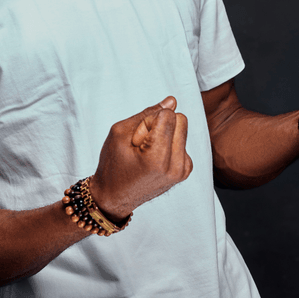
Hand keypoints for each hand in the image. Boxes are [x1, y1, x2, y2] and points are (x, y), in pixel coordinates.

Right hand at [90, 97, 192, 222]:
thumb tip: (172, 101)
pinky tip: (153, 158)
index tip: (136, 139)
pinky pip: (182, 141)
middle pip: (180, 119)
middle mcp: (176, 166)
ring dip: (165, 134)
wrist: (115, 197)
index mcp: (158, 158)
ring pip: (182, 128)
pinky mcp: (185, 171)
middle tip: (142, 144)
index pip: (168, 115)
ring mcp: (183, 170)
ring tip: (146, 152)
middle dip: (160, 124)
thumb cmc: (113, 165)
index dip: (148, 121)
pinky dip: (168, 144)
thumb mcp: (120, 132)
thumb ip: (147, 113)